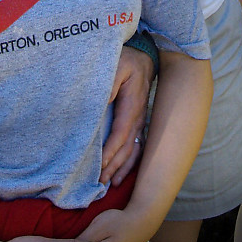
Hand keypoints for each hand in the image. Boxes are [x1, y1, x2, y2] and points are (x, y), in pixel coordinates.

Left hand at [100, 43, 153, 183]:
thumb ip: (109, 85)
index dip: (110, 151)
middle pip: (127, 148)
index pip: (120, 134)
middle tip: (98, 183)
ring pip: (133, 151)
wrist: (143, 56)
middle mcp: (138, 118)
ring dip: (121, 168)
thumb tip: (101, 106)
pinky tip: (121, 175)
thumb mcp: (116, 66)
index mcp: (132, 105)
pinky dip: (130, 164)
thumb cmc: (126, 60)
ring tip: (109, 184)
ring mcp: (140, 122)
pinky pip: (137, 147)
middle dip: (113, 166)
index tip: (99, 166)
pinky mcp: (139, 123)